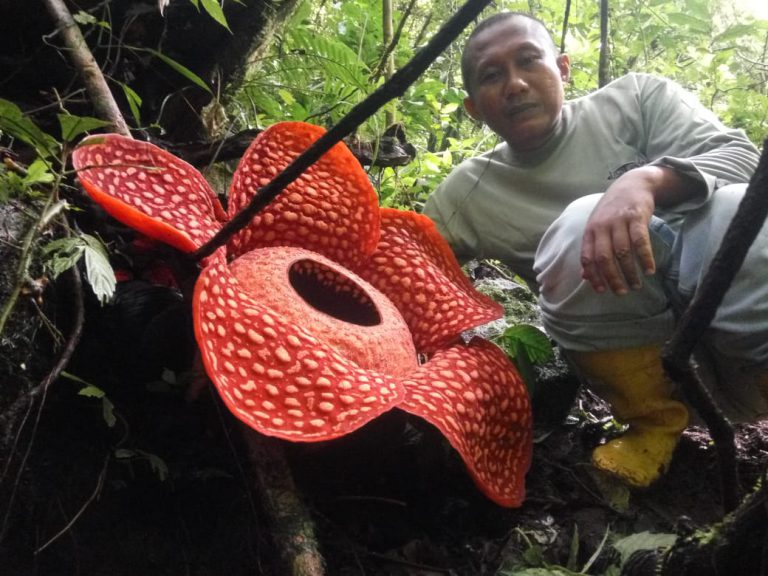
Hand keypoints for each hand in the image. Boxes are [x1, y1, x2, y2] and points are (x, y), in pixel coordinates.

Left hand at [580, 169, 658, 294]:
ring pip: (623, 252)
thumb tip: (585, 276)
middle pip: (604, 257)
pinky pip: (640, 242)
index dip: (593, 276)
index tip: (602, 291)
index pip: (588, 257)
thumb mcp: (597, 227)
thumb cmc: (612, 210)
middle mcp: (602, 226)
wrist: (632, 184)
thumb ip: (591, 250)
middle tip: (621, 292)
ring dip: (630, 272)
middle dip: (612, 278)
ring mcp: (619, 221)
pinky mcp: (637, 217)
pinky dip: (645, 258)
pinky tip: (649, 270)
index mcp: (590, 230)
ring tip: (636, 285)